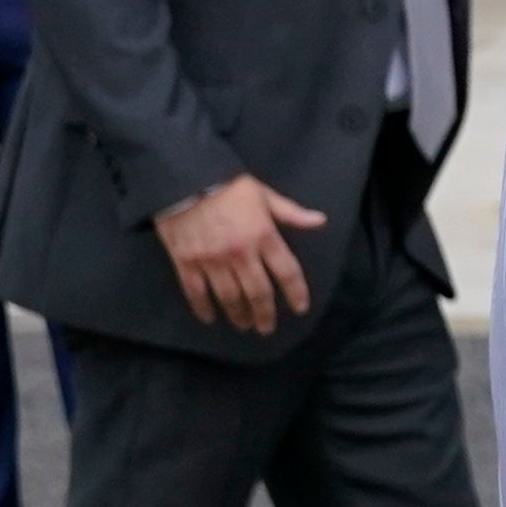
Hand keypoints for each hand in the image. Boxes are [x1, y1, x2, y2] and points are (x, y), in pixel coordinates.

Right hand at [154, 173, 328, 335]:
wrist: (184, 178)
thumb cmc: (228, 185)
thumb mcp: (265, 195)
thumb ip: (291, 213)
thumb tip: (320, 221)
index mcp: (264, 236)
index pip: (287, 272)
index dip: (296, 293)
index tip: (300, 308)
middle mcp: (241, 253)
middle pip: (258, 292)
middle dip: (265, 314)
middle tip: (266, 328)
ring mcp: (212, 260)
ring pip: (229, 297)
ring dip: (238, 315)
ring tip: (244, 325)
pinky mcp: (186, 263)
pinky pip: (196, 293)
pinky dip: (204, 308)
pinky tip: (211, 318)